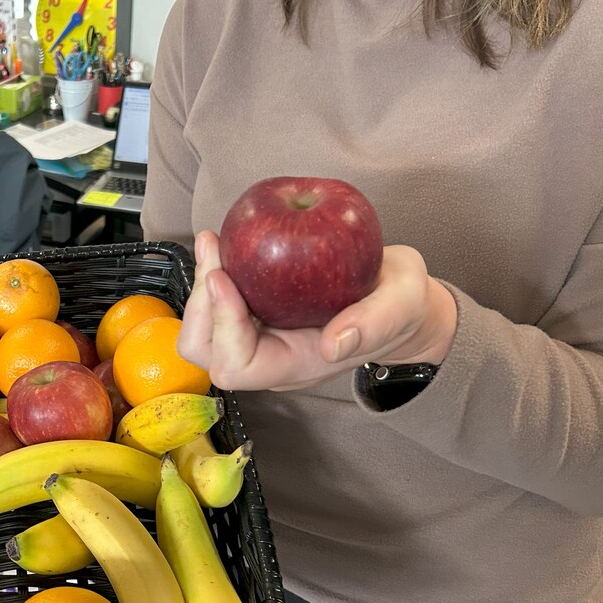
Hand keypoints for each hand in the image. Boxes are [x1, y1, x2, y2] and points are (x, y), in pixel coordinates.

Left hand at [177, 230, 456, 392]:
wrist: (396, 297)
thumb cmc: (399, 303)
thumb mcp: (402, 304)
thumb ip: (376, 323)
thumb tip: (335, 344)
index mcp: (296, 363)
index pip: (238, 364)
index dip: (222, 326)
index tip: (224, 276)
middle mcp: (267, 355)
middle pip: (205, 351)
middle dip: (201, 304)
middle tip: (215, 251)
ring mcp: (256, 335)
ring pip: (201, 328)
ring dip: (199, 285)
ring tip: (214, 241)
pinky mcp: (252, 311)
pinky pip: (214, 302)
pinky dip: (212, 271)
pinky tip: (221, 238)